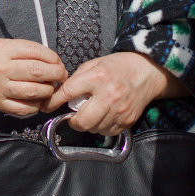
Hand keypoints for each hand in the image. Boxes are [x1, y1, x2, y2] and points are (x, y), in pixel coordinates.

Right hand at [0, 38, 67, 115]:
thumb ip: (18, 49)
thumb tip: (45, 57)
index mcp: (0, 49)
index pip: (35, 51)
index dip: (52, 56)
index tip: (57, 60)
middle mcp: (0, 69)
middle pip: (38, 72)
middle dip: (56, 73)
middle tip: (61, 74)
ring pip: (34, 91)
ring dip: (48, 90)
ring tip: (51, 87)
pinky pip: (23, 108)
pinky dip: (36, 105)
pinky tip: (37, 99)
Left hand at [43, 53, 181, 136]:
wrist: (148, 72)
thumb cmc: (119, 66)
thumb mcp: (95, 64)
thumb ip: (77, 78)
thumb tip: (61, 94)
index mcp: (97, 77)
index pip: (68, 92)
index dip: (53, 101)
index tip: (46, 106)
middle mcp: (109, 95)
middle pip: (82, 121)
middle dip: (73, 122)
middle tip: (73, 116)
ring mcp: (120, 110)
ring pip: (94, 128)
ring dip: (88, 124)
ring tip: (91, 113)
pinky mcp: (127, 120)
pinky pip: (107, 132)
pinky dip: (101, 127)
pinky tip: (103, 116)